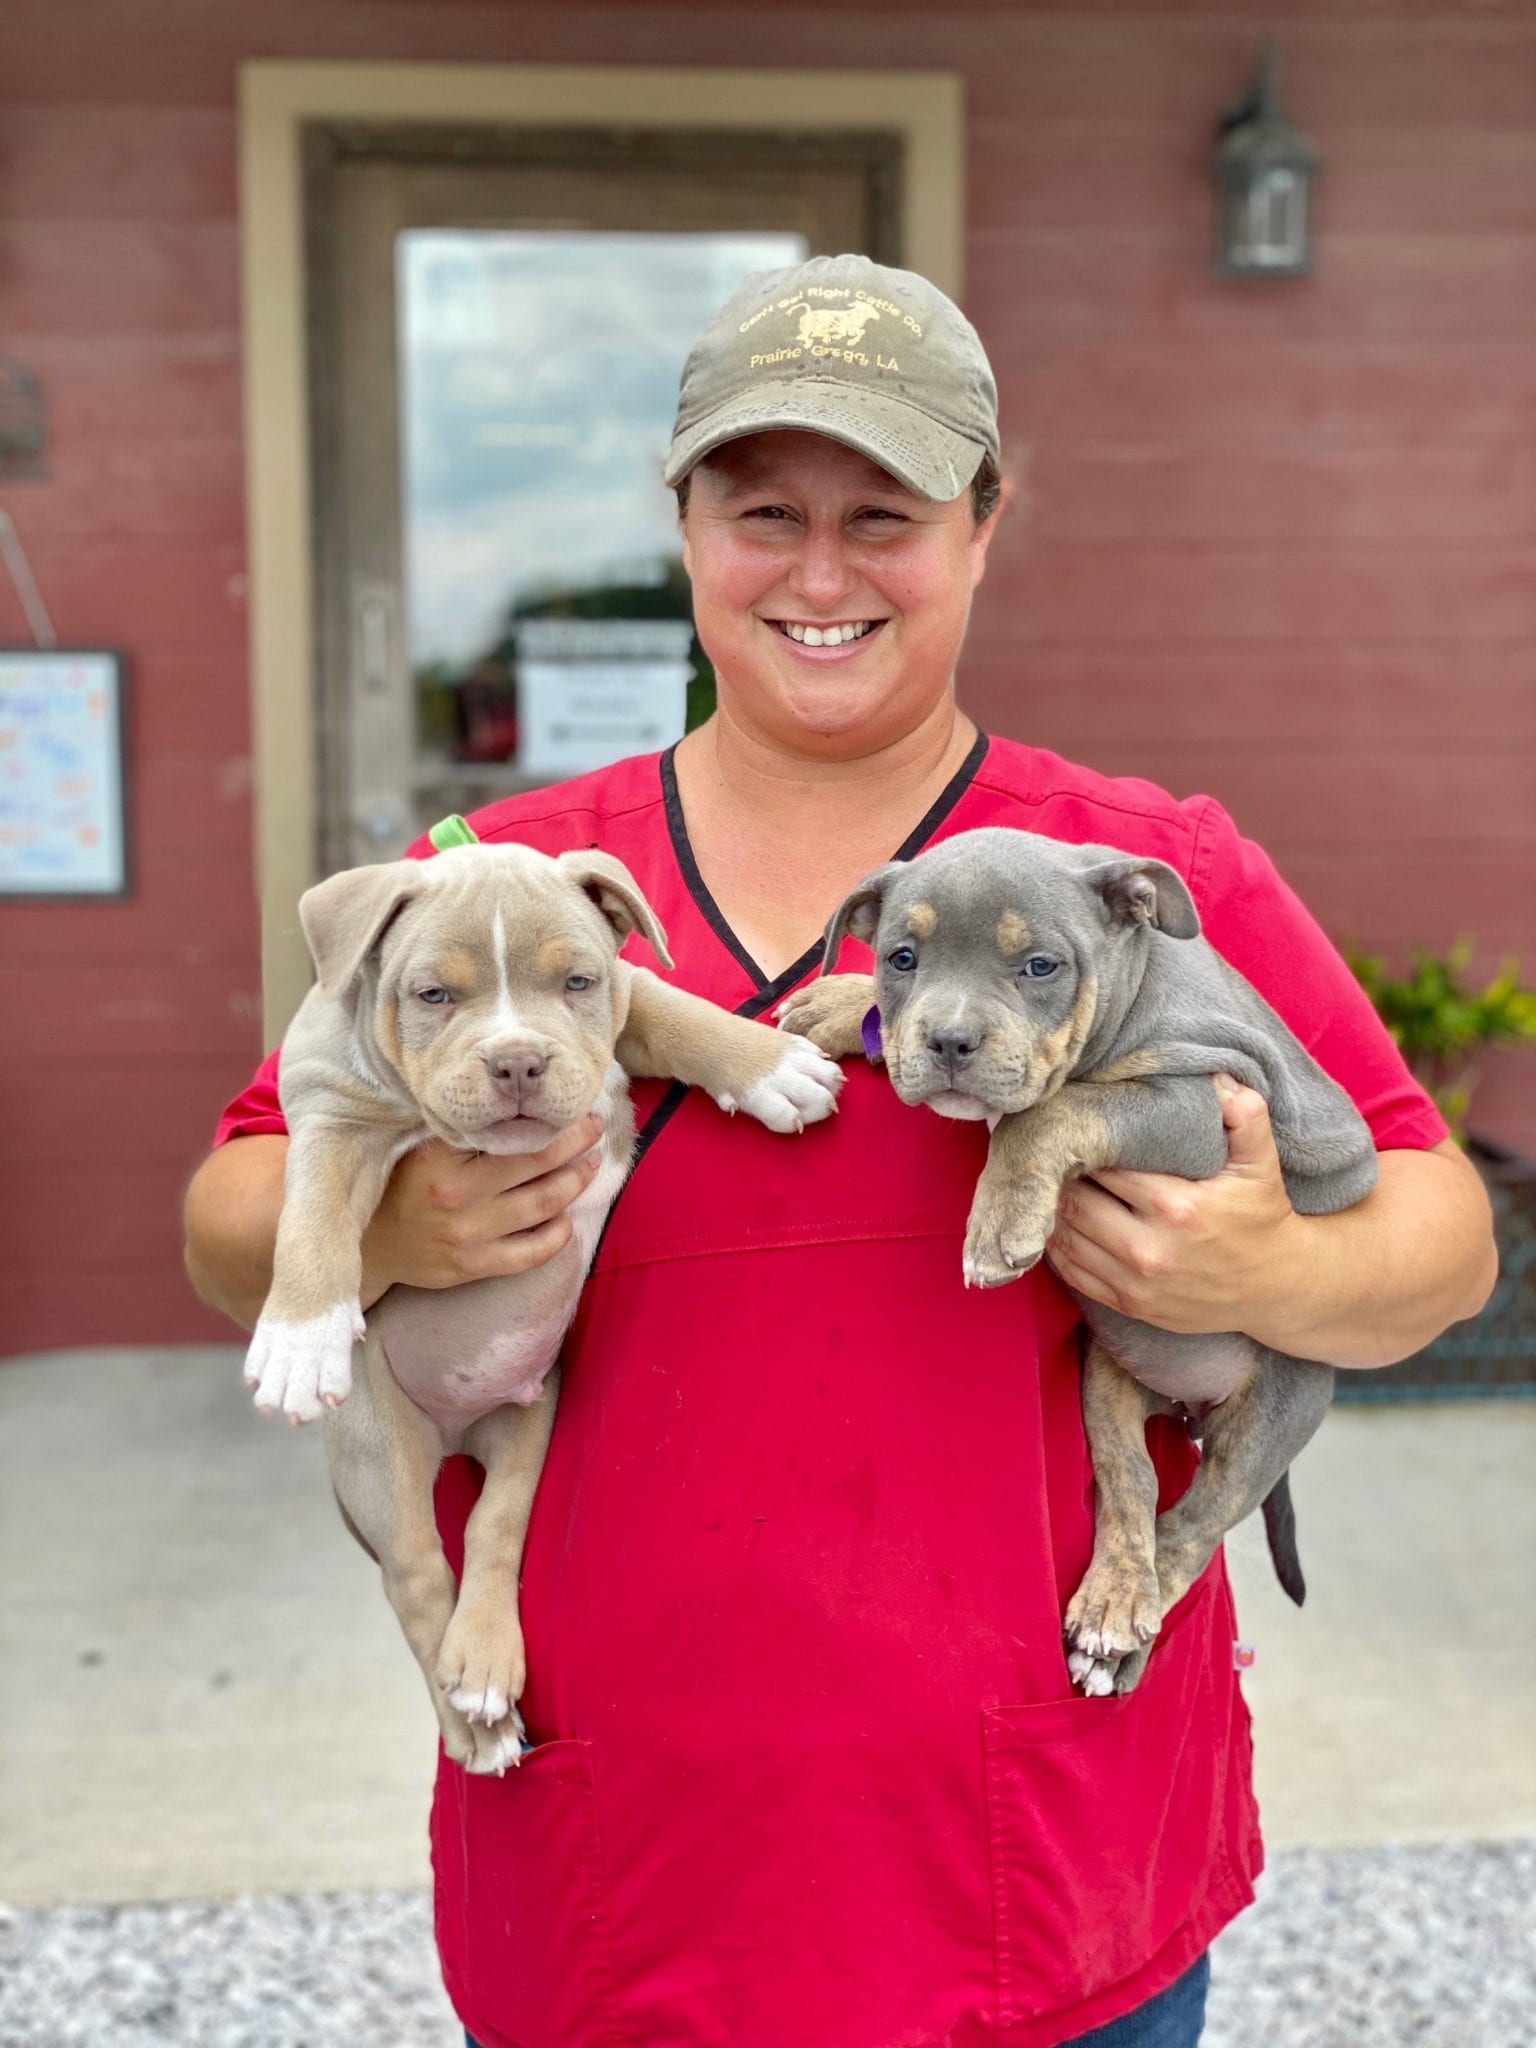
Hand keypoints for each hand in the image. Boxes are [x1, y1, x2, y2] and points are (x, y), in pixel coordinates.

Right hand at [359, 1115, 603, 1305]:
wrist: (370, 1245)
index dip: (546, 1117)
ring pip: (544, 1204)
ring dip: (575, 1181)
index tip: (568, 1103)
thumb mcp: (419, 1145)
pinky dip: (559, 1234)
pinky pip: (533, 1252)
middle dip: (575, 1141)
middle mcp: (457, 1196)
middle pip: (536, 1161)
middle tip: (594, 1126)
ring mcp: (468, 1235)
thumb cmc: (400, 1184)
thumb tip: (519, 1100)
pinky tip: (566, 1219)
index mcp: (439, 1157)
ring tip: (590, 1164)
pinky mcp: (475, 1266)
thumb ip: (461, 1127)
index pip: (507, 1131)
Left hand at [1045, 1079, 1300, 1334]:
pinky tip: (1058, 1222)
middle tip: (1053, 1154)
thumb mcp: (1262, 1164)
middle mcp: (1149, 1249)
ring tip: (1050, 1184)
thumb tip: (1216, 1079)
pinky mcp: (1129, 1305)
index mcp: (1176, 1206)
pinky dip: (1057, 1246)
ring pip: (1066, 1237)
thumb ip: (1245, 1116)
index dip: (1085, 1144)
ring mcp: (1135, 1282)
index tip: (1075, 1128)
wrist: (1278, 1288)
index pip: (1102, 1165)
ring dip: (1052, 1209)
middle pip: (1074, 1201)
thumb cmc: (1262, 1217)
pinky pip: (1072, 1273)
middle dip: (1060, 1175)